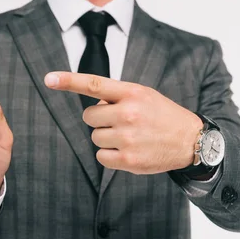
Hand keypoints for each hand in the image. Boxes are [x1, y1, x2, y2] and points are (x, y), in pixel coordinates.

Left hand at [44, 71, 201, 174]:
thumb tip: (92, 103)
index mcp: (132, 93)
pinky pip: (100, 156)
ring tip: (130, 136)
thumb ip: (116, 96)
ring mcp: (128, 137)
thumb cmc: (162, 115)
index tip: (48, 79)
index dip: (68, 81)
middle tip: (122, 121)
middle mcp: (129, 113)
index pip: (94, 84)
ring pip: (94, 136)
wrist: (191, 141)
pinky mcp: (128, 159)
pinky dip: (110, 155)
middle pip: (89, 116)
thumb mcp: (143, 95)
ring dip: (106, 137)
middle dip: (100, 119)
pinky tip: (128, 150)